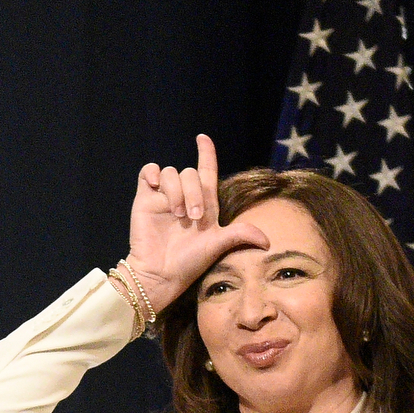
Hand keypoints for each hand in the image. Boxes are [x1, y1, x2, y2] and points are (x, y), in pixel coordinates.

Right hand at [125, 136, 267, 311]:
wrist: (160, 274)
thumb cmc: (189, 263)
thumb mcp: (218, 246)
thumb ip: (240, 235)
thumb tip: (268, 241)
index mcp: (203, 204)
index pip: (206, 170)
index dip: (206, 153)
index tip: (202, 138)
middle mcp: (184, 197)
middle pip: (190, 173)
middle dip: (193, 192)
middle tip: (192, 217)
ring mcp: (164, 197)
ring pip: (171, 173)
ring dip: (176, 191)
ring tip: (176, 214)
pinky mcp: (145, 199)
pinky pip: (148, 172)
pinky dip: (152, 173)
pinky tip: (154, 186)